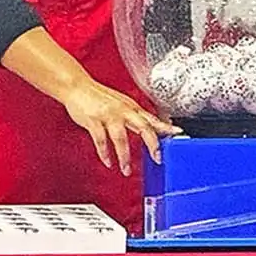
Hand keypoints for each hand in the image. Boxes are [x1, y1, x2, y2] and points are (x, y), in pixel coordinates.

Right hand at [61, 78, 179, 176]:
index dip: (166, 126)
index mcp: (131, 107)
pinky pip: (100, 139)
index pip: (152, 118)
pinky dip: (104, 153)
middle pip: (142, 127)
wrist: (77, 86)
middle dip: (152, 144)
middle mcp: (123, 110)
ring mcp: (108, 115)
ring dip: (124, 156)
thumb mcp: (121, 104)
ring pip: (121, 137)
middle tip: (158, 158)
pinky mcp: (93, 120)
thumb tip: (149, 128)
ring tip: (126, 170)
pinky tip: (108, 162)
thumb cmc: (98, 97)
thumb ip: (134, 117)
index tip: (179, 133)